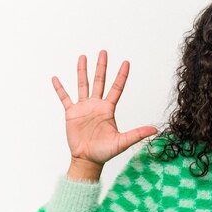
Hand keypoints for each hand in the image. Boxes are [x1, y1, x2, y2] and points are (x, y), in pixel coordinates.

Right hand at [52, 50, 156, 167]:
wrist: (88, 159)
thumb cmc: (105, 152)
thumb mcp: (123, 142)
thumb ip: (137, 134)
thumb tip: (156, 129)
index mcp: (108, 109)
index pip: (116, 88)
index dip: (121, 75)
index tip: (126, 62)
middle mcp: (96, 105)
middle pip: (100, 81)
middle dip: (102, 66)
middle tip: (104, 52)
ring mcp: (83, 108)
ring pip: (83, 85)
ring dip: (82, 71)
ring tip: (82, 57)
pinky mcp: (71, 113)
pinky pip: (65, 98)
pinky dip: (60, 88)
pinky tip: (56, 78)